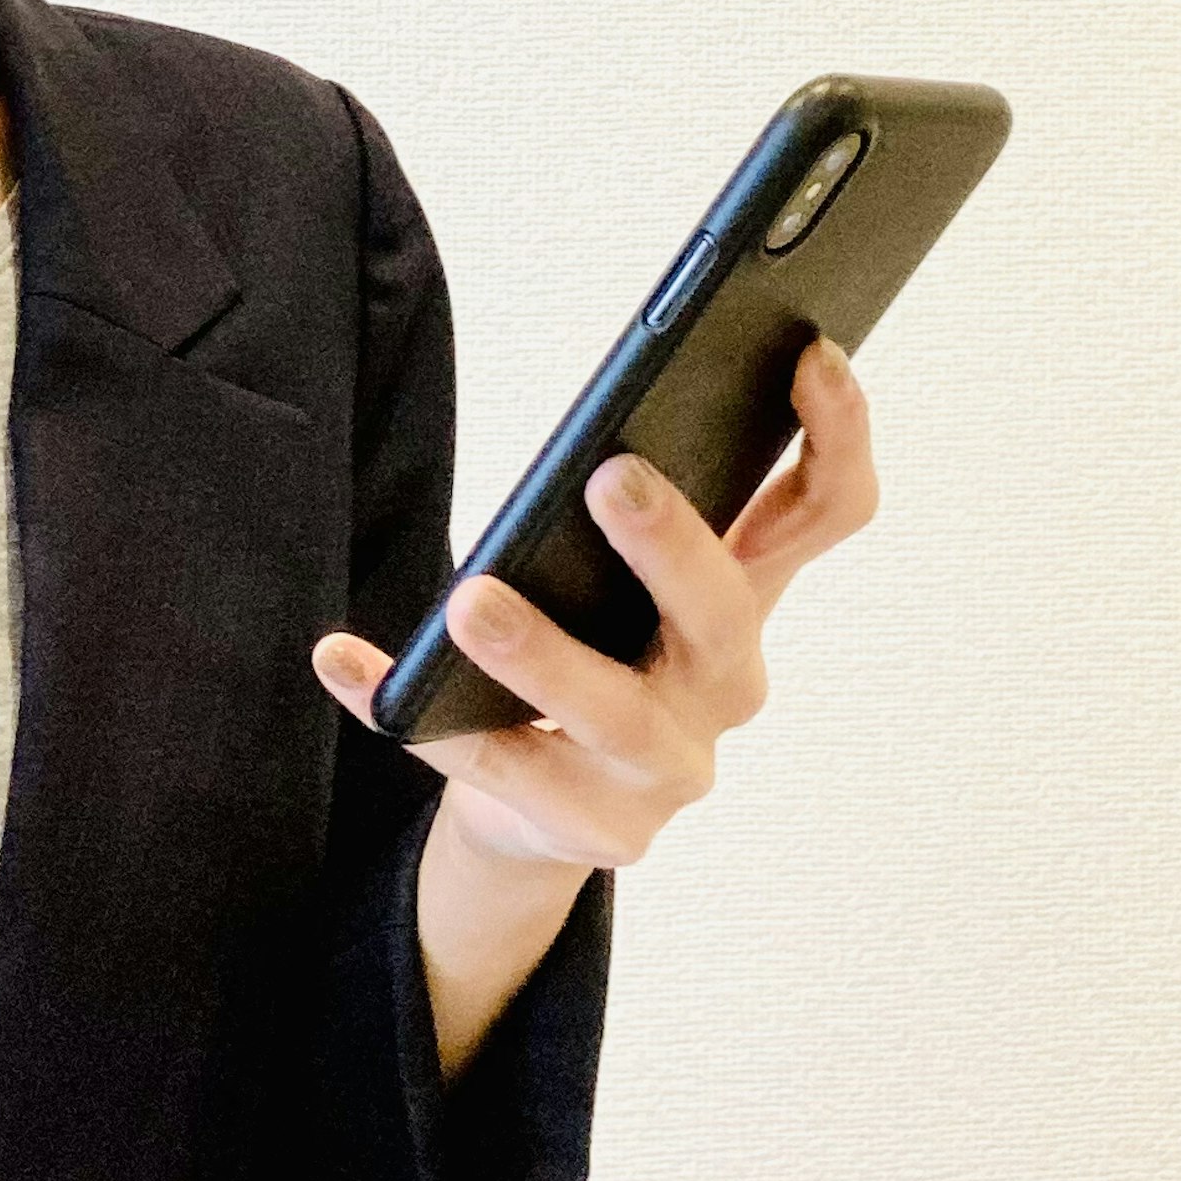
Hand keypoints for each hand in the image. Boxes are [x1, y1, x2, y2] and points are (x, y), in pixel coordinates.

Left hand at [308, 332, 883, 876]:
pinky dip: (410, 709)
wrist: (548, 801)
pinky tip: (344, 658)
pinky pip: (488, 765)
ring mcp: (666, 769)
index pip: (826, 512)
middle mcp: (725, 684)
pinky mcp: (591, 828)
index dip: (836, 437)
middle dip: (674, 544)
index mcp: (747, 595)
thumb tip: (605, 421)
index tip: (810, 352)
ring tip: (471, 600)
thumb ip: (644, 501)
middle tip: (612, 476)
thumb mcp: (632, 573)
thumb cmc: (597, 644)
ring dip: (543, 653)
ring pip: (613, 712)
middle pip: (726, 613)